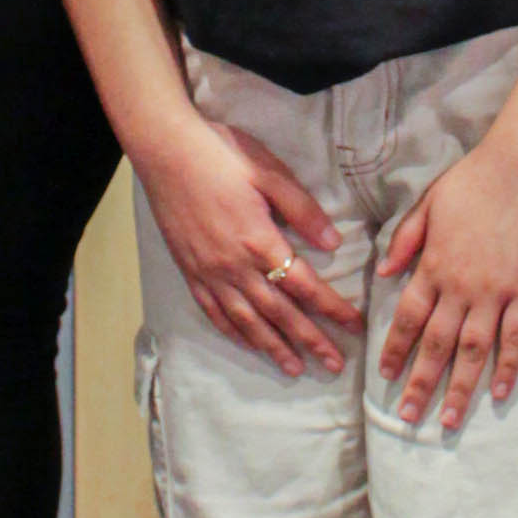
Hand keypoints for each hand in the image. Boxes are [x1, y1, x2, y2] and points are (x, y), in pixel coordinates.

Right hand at [135, 111, 353, 376]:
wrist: (164, 150)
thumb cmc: (220, 154)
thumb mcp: (269, 172)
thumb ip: (302, 210)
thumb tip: (334, 243)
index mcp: (259, 241)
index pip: (304, 285)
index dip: (331, 309)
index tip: (354, 326)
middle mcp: (234, 266)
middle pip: (279, 313)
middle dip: (309, 340)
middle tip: (333, 365)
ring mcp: (208, 272)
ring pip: (246, 321)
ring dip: (273, 347)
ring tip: (295, 368)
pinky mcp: (189, 271)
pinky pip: (214, 312)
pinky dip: (234, 332)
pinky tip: (248, 343)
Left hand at [376, 135, 517, 432]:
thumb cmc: (474, 179)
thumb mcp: (428, 203)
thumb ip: (405, 241)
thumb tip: (384, 274)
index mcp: (434, 264)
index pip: (408, 317)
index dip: (395, 348)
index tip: (385, 376)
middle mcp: (461, 285)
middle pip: (437, 344)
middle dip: (420, 383)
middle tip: (408, 417)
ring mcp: (497, 291)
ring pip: (474, 350)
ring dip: (460, 388)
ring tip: (449, 420)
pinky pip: (516, 336)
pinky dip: (507, 366)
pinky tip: (498, 392)